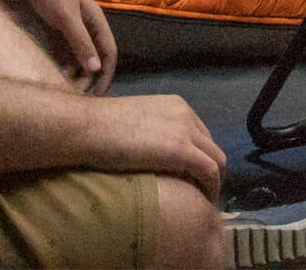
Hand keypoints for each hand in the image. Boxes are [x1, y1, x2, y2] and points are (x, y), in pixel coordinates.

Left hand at [10, 0, 118, 93]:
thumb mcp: (66, 17)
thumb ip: (81, 42)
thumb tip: (96, 69)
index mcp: (95, 19)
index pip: (108, 52)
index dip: (105, 75)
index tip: (96, 97)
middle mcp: (85, 23)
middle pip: (93, 55)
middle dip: (87, 77)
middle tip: (74, 96)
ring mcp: (69, 23)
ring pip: (76, 53)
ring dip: (72, 71)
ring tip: (60, 87)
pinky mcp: (54, 24)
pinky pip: (61, 48)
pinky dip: (59, 61)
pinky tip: (50, 72)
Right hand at [86, 92, 226, 198]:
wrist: (89, 127)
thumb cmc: (102, 128)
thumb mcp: (138, 124)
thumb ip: (154, 133)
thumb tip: (157, 153)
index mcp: (175, 105)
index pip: (200, 134)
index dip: (200, 157)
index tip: (194, 177)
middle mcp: (186, 113)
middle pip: (212, 146)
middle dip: (210, 169)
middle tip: (201, 191)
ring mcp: (185, 130)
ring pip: (216, 159)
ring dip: (213, 181)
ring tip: (202, 200)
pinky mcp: (181, 150)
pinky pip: (209, 171)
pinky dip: (210, 187)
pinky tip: (202, 201)